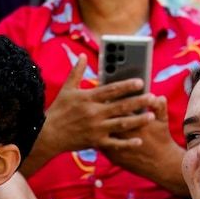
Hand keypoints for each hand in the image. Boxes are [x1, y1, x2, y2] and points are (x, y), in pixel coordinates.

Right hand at [38, 57, 153, 158]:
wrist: (47, 135)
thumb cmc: (57, 111)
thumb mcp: (66, 89)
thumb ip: (77, 72)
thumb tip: (83, 55)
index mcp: (88, 98)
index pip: (110, 90)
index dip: (126, 85)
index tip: (140, 81)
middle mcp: (93, 113)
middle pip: (120, 106)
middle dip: (138, 101)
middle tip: (152, 97)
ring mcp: (95, 128)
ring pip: (121, 124)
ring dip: (137, 120)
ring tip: (151, 116)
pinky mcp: (95, 142)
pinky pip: (114, 143)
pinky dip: (126, 143)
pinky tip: (139, 140)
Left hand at [101, 91, 184, 189]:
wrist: (161, 164)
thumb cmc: (162, 140)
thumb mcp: (163, 121)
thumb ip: (159, 107)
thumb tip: (158, 96)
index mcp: (135, 123)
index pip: (119, 108)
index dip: (111, 101)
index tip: (105, 96)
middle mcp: (124, 134)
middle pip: (106, 121)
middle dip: (99, 113)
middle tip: (92, 106)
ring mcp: (118, 147)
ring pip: (100, 134)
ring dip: (95, 127)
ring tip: (90, 120)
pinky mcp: (115, 157)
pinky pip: (101, 147)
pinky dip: (96, 140)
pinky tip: (92, 134)